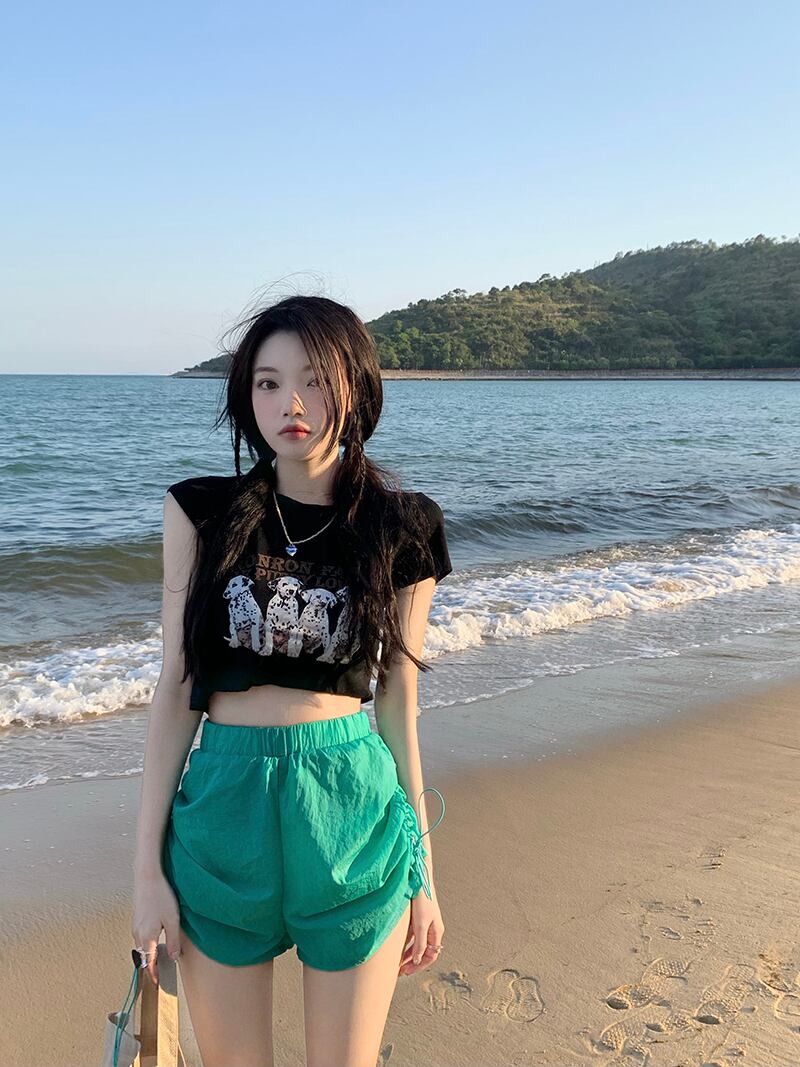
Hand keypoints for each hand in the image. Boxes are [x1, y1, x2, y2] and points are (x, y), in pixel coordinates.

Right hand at [131, 871, 182, 985]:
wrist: (147, 877)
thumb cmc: (161, 897)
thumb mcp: (172, 920)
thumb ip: (173, 941)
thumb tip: (173, 958)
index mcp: (147, 937)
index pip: (149, 963)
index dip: (153, 975)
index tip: (157, 984)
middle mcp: (138, 934)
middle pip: (144, 956)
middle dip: (152, 965)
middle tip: (161, 972)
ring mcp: (136, 926)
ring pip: (143, 946)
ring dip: (150, 953)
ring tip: (161, 957)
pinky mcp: (137, 919)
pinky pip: (142, 936)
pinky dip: (148, 942)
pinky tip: (158, 937)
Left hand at [398, 886, 443, 975]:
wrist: (419, 879)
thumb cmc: (422, 901)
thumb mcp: (420, 924)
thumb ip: (420, 943)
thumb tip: (418, 960)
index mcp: (436, 932)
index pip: (431, 956)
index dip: (419, 966)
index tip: (406, 972)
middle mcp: (433, 929)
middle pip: (425, 952)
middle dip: (413, 962)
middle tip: (400, 971)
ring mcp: (426, 923)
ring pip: (418, 944)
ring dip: (409, 954)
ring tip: (397, 962)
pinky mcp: (419, 916)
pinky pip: (414, 936)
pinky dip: (407, 943)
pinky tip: (398, 947)